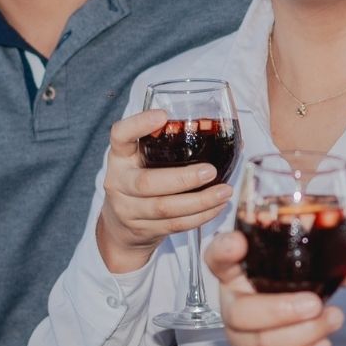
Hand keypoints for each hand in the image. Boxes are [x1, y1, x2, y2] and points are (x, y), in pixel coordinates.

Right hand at [96, 107, 234, 273]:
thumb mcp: (142, 159)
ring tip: (224, 192)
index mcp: (120, 156)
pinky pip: (174, 224)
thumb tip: (226, 135)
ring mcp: (128, 209)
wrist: (120, 226)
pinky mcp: (142, 229)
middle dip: (182, 178)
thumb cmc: (140, 181)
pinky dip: (199, 217)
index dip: (138, 125)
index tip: (162, 116)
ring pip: (164, 208)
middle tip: (210, 171)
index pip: (120, 135)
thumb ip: (166, 145)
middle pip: (147, 183)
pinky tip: (216, 207)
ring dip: (199, 201)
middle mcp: (118, 182)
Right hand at [204, 229, 345, 345]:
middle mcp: (234, 309)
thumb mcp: (304, 281)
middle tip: (315, 304)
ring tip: (332, 320)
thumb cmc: (290, 304)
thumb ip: (325, 271)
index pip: (217, 261)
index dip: (223, 252)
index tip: (238, 243)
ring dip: (304, 333)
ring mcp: (241, 342)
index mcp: (239, 278)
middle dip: (282, 310)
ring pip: (264, 344)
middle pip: (241, 313)